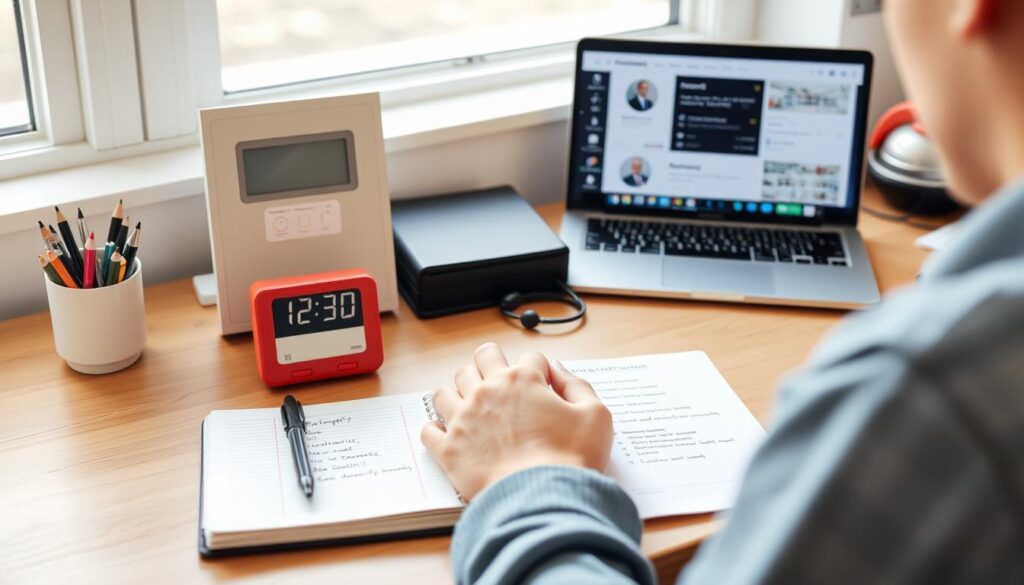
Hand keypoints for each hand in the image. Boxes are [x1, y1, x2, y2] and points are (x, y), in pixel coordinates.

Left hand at [421, 343, 612, 499]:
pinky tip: (450, 436)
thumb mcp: (596, 416)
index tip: (544, 389)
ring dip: (459, 393)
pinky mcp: (449, 450)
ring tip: (473, 408)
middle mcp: (488, 392)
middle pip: (480, 358)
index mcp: (523, 380)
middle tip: (503, 385)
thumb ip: (577, 385)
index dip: (541, 372)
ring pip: (446, 390)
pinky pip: (429, 430)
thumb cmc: (571, 460)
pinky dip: (437, 430)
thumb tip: (557, 369)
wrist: (543, 500)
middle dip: (492, 364)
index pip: (531, 358)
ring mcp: (463, 419)